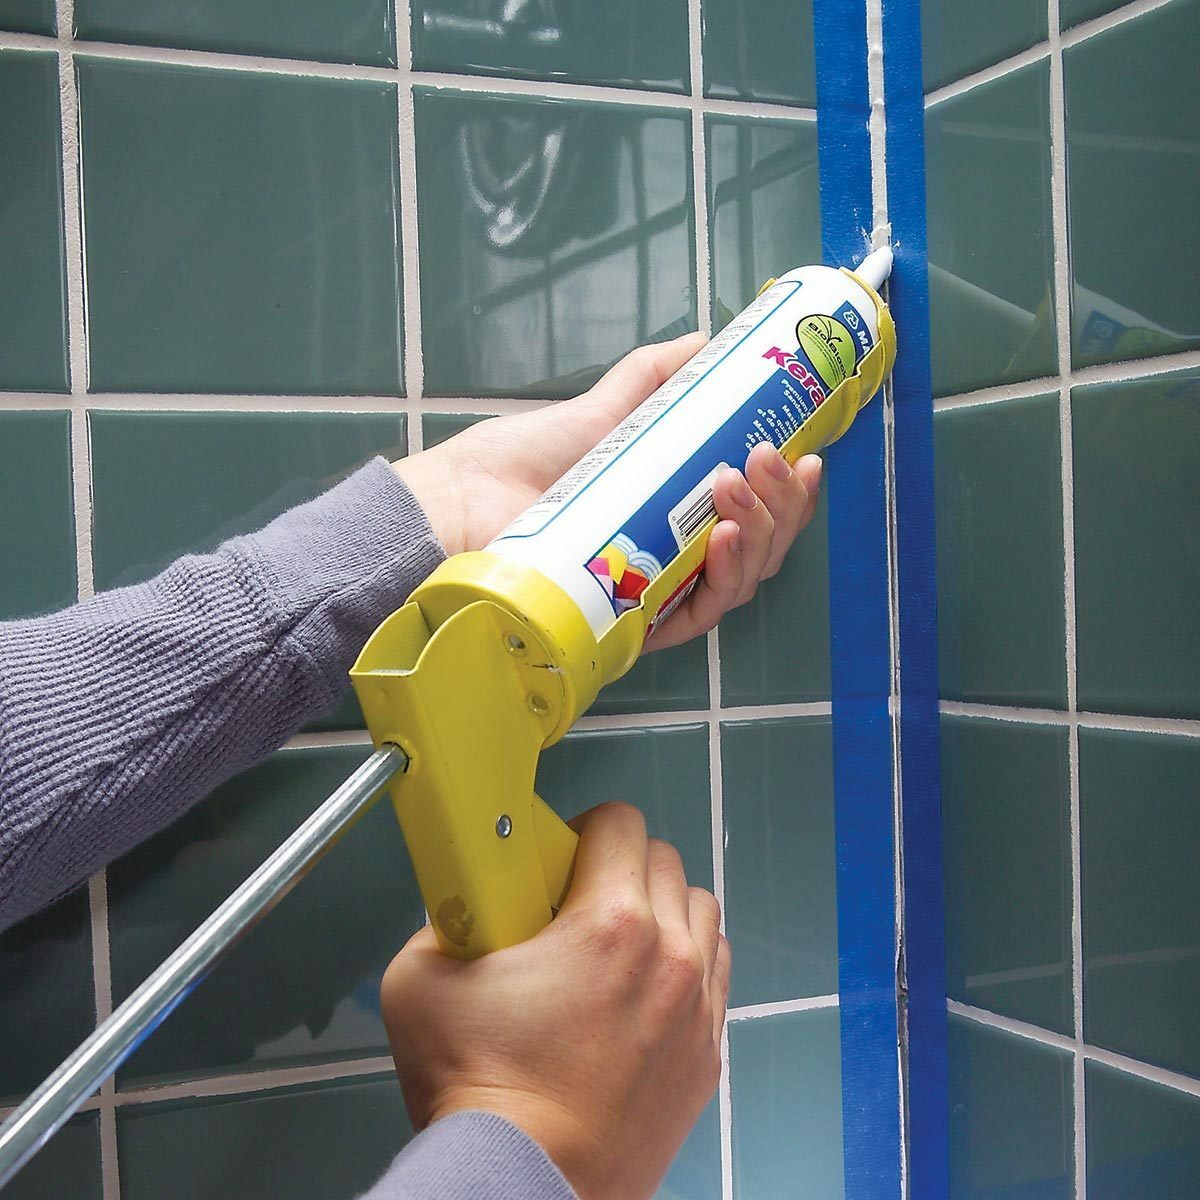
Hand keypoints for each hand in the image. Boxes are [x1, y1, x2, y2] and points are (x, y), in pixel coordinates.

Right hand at [380, 803, 729, 1199]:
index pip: (621, 822)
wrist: (524, 1182)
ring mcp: (698, 1006)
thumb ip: (446, 918)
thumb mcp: (420, 979)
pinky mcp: (707, 1052)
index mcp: (609, 923)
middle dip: (621, 866)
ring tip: (616, 943)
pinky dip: (686, 962)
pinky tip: (642, 990)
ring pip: (700, 912)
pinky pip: (715, 972)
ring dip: (663, 910)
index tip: (562, 857)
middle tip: (579, 900)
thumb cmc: (479, 1089)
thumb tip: (464, 905)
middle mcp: (669, 955)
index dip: (585, 828)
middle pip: (665, 861)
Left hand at [393, 334, 821, 649]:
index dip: (786, 492)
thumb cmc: (519, 463)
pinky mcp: (632, 625)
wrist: (460, 503)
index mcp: (673, 517)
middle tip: (769, 460)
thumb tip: (707, 341)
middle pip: (758, 549)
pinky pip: (698, 615)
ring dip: (761, 531)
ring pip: (740, 580)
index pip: (751, 514)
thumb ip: (651, 379)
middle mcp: (672, 560)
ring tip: (739, 484)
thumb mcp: (602, 411)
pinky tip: (729, 538)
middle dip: (781, 506)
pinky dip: (725, 577)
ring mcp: (655, 595)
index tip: (805, 453)